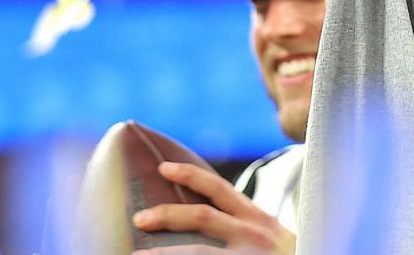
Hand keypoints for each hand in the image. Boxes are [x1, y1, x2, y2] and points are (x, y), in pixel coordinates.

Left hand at [132, 161, 296, 253]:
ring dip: (164, 254)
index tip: (163, 167)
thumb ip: (247, 226)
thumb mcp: (274, 237)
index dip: (190, 175)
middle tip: (138, 218)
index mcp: (258, 219)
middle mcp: (254, 234)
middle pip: (202, 215)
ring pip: (198, 252)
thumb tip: (207, 219)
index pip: (219, 189)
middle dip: (167, 213)